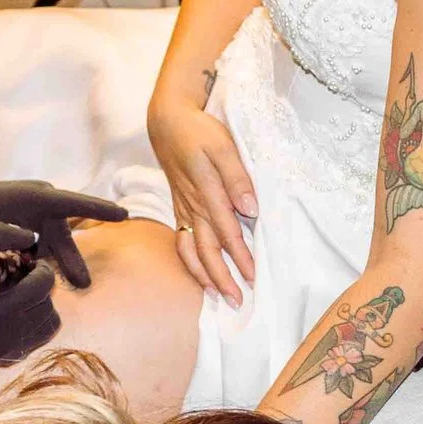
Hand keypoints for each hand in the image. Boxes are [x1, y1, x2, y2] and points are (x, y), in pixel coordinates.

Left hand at [0, 149, 125, 287]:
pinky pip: (47, 252)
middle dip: (72, 260)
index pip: (72, 203)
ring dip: (61, 267)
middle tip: (83, 284)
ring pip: (57, 248)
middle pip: (63, 237)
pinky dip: (45, 267)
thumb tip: (29, 270)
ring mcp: (43, 219)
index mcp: (36, 196)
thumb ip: (4, 247)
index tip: (123, 216)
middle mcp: (45, 206)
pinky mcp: (38, 233)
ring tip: (74, 287)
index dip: (98, 210)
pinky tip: (45, 285)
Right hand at [0, 224, 58, 372]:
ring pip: (50, 324)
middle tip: (27, 278)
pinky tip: (19, 311)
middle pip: (48, 304)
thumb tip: (33, 238)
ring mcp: (8, 353)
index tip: (31, 265)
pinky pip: (40, 339)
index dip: (42, 270)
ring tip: (25, 295)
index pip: (42, 286)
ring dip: (42, 305)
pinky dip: (36, 322)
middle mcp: (4, 338)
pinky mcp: (9, 360)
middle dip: (41, 287)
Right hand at [146, 96, 256, 304]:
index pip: (228, 233)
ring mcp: (184, 210)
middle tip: (238, 300)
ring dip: (205, 275)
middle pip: (208, 251)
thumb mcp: (223, 147)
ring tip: (220, 295)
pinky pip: (182, 242)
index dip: (241, 258)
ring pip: (192, 251)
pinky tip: (202, 274)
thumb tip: (250, 209)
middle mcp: (193, 207)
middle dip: (223, 278)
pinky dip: (191, 262)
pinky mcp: (180, 208)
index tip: (255, 277)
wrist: (168, 123)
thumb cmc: (199, 132)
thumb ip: (237, 178)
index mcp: (207, 193)